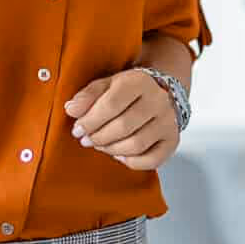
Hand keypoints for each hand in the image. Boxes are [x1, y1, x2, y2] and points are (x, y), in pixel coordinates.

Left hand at [64, 70, 178, 171]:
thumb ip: (87, 96)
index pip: (111, 104)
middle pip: (123, 127)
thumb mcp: (106, 85)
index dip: (90, 120)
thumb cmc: (127, 92)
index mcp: (139, 81)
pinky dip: (131, 162)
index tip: (77, 129)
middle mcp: (158, 100)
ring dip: (111, 149)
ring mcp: (168, 121)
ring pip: (136, 145)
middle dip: (98, 137)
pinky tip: (119, 154)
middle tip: (86, 140)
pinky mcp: (172, 140)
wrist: (159, 93)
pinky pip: (151, 160)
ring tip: (100, 145)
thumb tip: (71, 109)